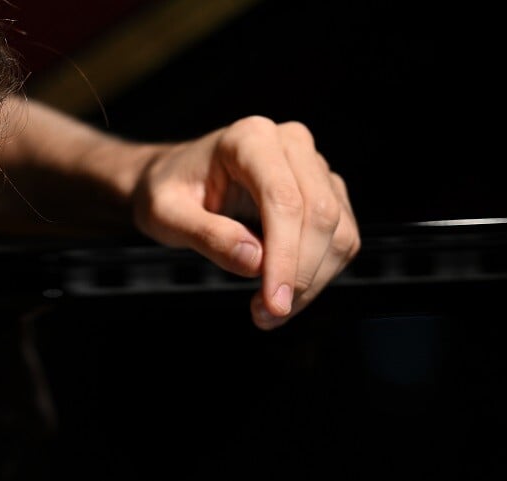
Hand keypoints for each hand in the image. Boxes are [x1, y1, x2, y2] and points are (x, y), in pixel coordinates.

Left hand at [131, 115, 359, 329]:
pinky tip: (282, 294)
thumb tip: (254, 261)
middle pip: (320, 215)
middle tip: (268, 316)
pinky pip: (341, 240)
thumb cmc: (168, 193)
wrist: (175, 181)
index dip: (284, 257)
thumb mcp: (166, 215)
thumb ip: (206, 235)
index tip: (273, 303)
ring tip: (269, 312)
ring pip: (339, 231)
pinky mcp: (327, 193)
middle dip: (300, 276)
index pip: (284, 200)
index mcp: (250, 139)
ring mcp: (314, 167)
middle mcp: (291, 144)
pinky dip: (318, 276)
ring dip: (312, 282)